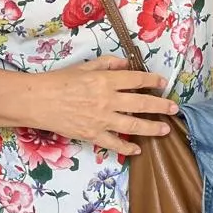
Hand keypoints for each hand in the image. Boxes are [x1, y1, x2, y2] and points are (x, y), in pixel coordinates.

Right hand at [31, 57, 179, 154]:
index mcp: (105, 80)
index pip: (135, 80)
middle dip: (160, 106)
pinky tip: (137, 149)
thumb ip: (107, 64)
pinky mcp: (92, 135)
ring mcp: (101, 120)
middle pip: (141, 103)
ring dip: (151, 128)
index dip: (152, 81)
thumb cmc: (59, 81)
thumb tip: (126, 63)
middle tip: (174, 108)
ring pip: (133, 125)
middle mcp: (107, 100)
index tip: (163, 83)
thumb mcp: (84, 66)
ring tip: (165, 129)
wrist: (37, 101)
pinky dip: (127, 148)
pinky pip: (114, 144)